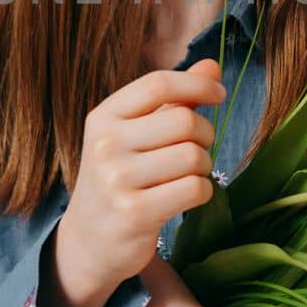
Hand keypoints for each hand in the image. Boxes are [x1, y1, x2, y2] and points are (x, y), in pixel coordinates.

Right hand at [61, 57, 226, 286]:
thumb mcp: (135, 133)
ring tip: (189, 175)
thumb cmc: (119, 178)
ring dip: (204, 167)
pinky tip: (189, 196)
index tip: (218, 94)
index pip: (158, 84)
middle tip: (198, 149)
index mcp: (104, 117)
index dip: (197, 84)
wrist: (88, 241)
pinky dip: (203, 191)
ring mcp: (117, 180)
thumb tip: (212, 66)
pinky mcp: (135, 213)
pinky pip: (194, 189)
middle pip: (184, 120)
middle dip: (204, 134)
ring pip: (193, 156)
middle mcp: (105, 144)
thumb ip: (173, 99)